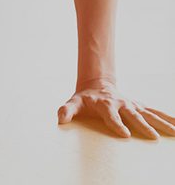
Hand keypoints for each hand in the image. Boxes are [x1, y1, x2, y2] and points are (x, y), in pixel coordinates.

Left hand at [58, 80, 174, 138]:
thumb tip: (60, 120)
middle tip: (153, 137)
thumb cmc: (85, 99)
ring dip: (162, 123)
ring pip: (149, 114)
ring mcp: (132, 105)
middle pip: (133, 116)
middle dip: (142, 126)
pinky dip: (168, 118)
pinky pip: (156, 113)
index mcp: (105, 105)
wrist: (97, 85)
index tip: (125, 134)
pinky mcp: (140, 107)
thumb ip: (66, 110)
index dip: (117, 124)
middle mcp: (121, 104)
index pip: (111, 116)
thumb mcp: (73, 103)